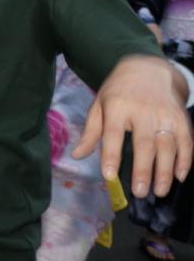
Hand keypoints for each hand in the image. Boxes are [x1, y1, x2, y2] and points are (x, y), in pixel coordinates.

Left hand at [72, 55, 192, 197]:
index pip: (113, 133)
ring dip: (165, 171)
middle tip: (139, 192)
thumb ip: (91, 132)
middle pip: (144, 143)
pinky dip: (185, 160)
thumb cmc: (119, 92)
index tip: (109, 176)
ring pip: (168, 145)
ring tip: (159, 191)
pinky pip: (186, 141)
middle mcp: (143, 110)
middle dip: (143, 170)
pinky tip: (179, 176)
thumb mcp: (99, 105)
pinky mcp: (181, 117)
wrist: (148, 69)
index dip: (111, 155)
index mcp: (117, 106)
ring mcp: (165, 114)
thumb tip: (77, 155)